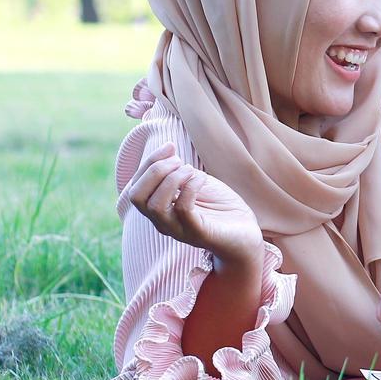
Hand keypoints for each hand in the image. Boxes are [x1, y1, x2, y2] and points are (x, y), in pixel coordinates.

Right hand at [126, 143, 263, 266]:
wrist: (245, 231)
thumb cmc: (219, 205)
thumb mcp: (195, 181)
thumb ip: (178, 169)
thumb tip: (167, 148)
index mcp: (158, 208)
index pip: (135, 186)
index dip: (149, 162)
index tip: (170, 146)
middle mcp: (162, 221)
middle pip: (137, 197)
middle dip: (154, 171)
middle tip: (179, 161)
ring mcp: (178, 229)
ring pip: (155, 206)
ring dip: (172, 179)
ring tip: (191, 170)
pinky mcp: (197, 233)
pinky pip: (183, 210)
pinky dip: (191, 187)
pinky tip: (203, 179)